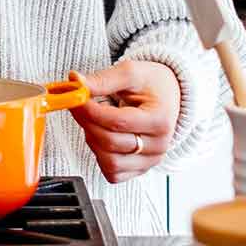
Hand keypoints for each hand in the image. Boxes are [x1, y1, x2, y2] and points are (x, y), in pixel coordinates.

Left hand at [69, 60, 180, 182]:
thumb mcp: (130, 72)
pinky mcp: (140, 170)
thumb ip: (103, 79)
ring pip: (110, 162)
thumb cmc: (152, 83)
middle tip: (78, 105)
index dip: (91, 111)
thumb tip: (77, 83)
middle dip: (87, 123)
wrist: (168, 94)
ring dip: (92, 139)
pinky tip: (100, 136)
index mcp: (160, 120)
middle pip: (110, 143)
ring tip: (92, 119)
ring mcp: (150, 161)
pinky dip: (100, 156)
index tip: (77, 98)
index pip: (117, 122)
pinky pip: (113, 173)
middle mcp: (158, 145)